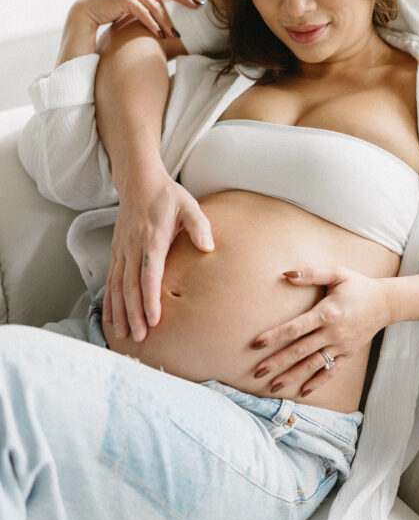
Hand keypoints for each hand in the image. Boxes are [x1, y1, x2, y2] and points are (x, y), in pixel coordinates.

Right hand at [72, 0, 201, 38]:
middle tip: (197, 4)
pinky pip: (142, 12)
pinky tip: (159, 33)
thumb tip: (159, 7)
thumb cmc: (108, 8)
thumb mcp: (127, 0)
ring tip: (175, 33)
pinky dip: (152, 23)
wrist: (85, 11)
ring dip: (166, 21)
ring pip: (154, 4)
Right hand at [102, 172, 213, 340]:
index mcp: (152, 239)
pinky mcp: (116, 251)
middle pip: (130, 287)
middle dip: (134, 314)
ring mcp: (122, 250)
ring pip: (117, 286)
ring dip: (119, 311)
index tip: (153, 320)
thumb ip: (199, 226)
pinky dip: (109, 300)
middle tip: (139, 337)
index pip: (149, 275)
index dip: (150, 299)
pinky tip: (110, 316)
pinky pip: (111, 279)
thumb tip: (208, 246)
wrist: (139, 182)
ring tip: (123, 334)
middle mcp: (133, 248)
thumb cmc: (167, 196)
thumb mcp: (189, 205)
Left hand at [250, 266, 390, 397]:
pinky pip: (331, 371)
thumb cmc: (358, 285)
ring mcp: (341, 346)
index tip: (256, 344)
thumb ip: (311, 274)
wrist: (386, 303)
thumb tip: (286, 274)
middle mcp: (333, 333)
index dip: (275, 336)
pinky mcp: (348, 354)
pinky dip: (318, 382)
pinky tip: (303, 390)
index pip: (295, 327)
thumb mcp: (337, 273)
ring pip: (313, 364)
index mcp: (327, 312)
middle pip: (300, 350)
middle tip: (257, 372)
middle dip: (277, 362)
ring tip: (274, 386)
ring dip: (293, 376)